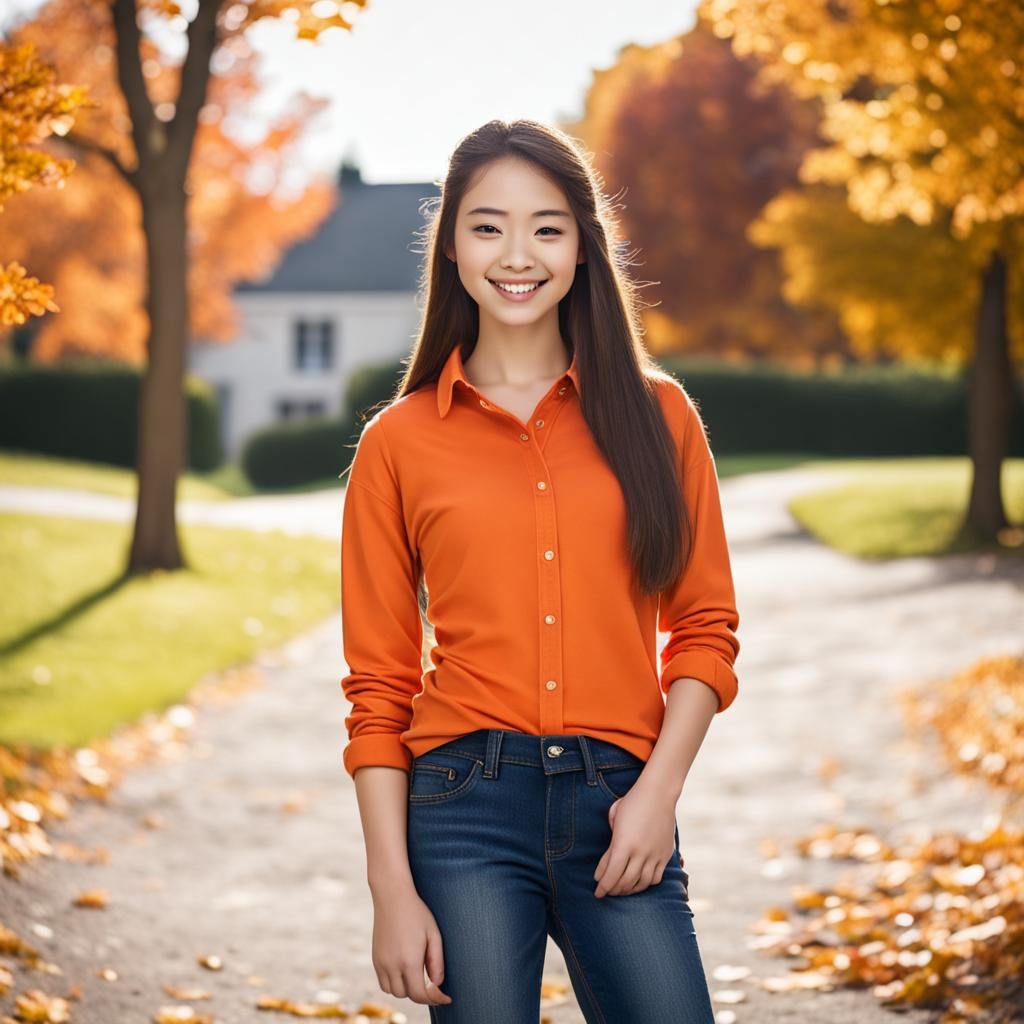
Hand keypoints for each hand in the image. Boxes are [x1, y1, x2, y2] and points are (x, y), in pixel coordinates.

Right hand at [371, 885, 452, 1005]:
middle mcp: (392, 965)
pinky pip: (383, 982)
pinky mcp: (375, 958)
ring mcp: (381, 963)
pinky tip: (404, 971)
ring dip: (405, 989)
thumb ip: (437, 961)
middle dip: (420, 993)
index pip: (420, 994)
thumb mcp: (433, 934)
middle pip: (407, 995)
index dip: (434, 999)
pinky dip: (394, 983)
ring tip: (417, 976)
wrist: (392, 896)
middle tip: (432, 984)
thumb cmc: (417, 912)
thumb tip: (437, 983)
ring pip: (393, 991)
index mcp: (409, 961)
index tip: (445, 997)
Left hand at [593, 779, 676, 897]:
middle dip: (613, 890)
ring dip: (629, 890)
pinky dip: (646, 884)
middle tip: (606, 891)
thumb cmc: (632, 802)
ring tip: (621, 889)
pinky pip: (656, 877)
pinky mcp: (666, 854)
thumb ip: (610, 846)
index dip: (603, 886)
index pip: (611, 875)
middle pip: (625, 882)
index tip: (597, 891)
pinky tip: (638, 882)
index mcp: (624, 843)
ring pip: (641, 883)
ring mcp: (655, 854)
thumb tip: (605, 867)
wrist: (659, 792)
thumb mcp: (614, 819)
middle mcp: (640, 852)